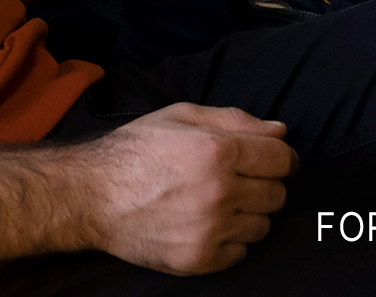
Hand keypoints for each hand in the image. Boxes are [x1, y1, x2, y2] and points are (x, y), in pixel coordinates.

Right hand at [82, 103, 296, 274]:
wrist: (92, 196)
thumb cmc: (135, 151)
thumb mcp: (181, 116)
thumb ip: (235, 120)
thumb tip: (280, 131)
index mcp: (218, 151)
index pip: (283, 159)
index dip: (280, 157)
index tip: (268, 160)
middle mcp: (219, 192)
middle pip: (278, 194)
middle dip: (263, 184)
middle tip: (236, 180)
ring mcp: (210, 229)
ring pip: (262, 225)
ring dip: (247, 213)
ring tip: (215, 202)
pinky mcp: (199, 259)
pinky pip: (241, 252)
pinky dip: (229, 240)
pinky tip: (204, 223)